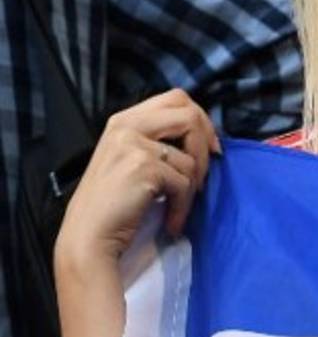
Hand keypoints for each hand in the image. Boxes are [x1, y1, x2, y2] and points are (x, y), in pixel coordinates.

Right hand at [55, 89, 218, 266]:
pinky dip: (183, 206)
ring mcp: (133, 144)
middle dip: (206, 142)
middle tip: (206, 172)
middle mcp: (126, 125)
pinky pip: (185, 183)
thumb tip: (205, 138)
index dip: (201, 119)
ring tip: (178, 207)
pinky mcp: (143, 166)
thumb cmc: (113, 205)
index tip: (210, 146)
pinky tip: (171, 221)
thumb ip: (158, 141)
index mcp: (123, 120)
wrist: (88, 238)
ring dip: (193, 187)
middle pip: (189, 112)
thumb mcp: (131, 159)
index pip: (176, 98)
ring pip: (191, 156)